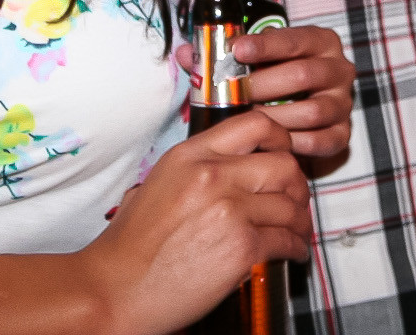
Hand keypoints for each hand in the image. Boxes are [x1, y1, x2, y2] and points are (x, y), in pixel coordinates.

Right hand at [84, 109, 311, 334]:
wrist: (115, 290)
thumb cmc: (131, 247)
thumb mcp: (159, 184)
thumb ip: (198, 168)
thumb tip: (238, 167)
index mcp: (190, 156)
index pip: (255, 124)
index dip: (281, 138)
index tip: (284, 154)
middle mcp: (212, 175)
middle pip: (283, 165)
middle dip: (297, 185)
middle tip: (296, 200)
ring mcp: (229, 210)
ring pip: (290, 205)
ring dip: (301, 221)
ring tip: (298, 231)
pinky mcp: (242, 247)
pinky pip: (286, 240)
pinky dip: (296, 248)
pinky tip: (292, 253)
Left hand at [234, 25, 354, 157]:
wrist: (305, 105)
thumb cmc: (281, 74)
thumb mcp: (271, 53)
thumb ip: (250, 49)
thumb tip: (218, 51)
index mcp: (324, 43)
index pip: (295, 40)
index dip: (265, 45)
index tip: (237, 50)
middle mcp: (339, 71)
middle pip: (303, 75)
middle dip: (264, 84)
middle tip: (236, 92)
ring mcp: (343, 103)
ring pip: (312, 111)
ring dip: (275, 117)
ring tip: (248, 119)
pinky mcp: (342, 134)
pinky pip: (318, 141)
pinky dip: (291, 142)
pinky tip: (269, 139)